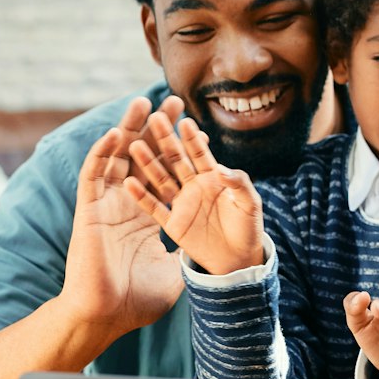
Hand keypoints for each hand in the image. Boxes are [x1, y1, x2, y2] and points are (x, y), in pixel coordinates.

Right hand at [59, 95, 186, 333]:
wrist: (107, 316)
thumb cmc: (137, 302)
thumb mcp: (175, 273)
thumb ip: (189, 254)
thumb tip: (208, 247)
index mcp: (150, 218)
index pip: (166, 175)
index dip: (179, 152)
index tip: (193, 128)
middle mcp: (128, 206)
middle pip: (144, 158)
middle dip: (157, 130)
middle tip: (173, 103)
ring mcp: (108, 206)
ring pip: (118, 158)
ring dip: (129, 130)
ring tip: (142, 103)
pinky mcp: (90, 210)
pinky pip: (95, 175)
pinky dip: (102, 153)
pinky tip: (115, 132)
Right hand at [123, 107, 264, 276]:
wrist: (238, 260)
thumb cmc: (248, 229)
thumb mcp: (249, 205)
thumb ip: (239, 184)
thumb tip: (222, 170)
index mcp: (213, 178)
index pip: (200, 154)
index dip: (193, 139)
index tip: (185, 121)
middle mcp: (194, 187)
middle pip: (177, 159)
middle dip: (166, 139)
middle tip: (155, 117)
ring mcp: (182, 203)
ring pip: (161, 179)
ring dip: (149, 162)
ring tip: (135, 143)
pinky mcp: (173, 223)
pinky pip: (155, 208)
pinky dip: (142, 196)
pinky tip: (129, 182)